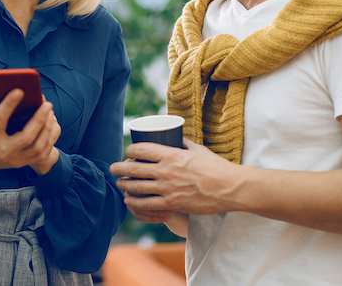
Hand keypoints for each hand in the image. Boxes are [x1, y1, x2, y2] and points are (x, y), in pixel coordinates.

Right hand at [0, 91, 60, 174]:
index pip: (0, 120)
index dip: (9, 104)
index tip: (19, 90)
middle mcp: (3, 152)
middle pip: (26, 138)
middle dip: (39, 119)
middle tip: (47, 104)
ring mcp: (15, 160)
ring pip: (37, 147)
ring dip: (47, 128)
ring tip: (50, 112)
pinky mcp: (23, 163)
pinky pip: (42, 153)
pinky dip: (50, 138)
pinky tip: (52, 125)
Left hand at [110, 138, 241, 216]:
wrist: (229, 188)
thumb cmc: (216, 167)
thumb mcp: (198, 149)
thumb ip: (184, 144)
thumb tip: (175, 137)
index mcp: (171, 155)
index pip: (141, 150)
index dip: (129, 151)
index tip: (127, 152)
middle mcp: (166, 171)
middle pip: (134, 169)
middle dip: (119, 168)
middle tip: (112, 169)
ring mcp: (167, 188)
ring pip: (137, 187)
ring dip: (124, 185)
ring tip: (119, 183)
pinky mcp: (172, 203)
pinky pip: (147, 204)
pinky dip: (134, 202)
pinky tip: (129, 200)